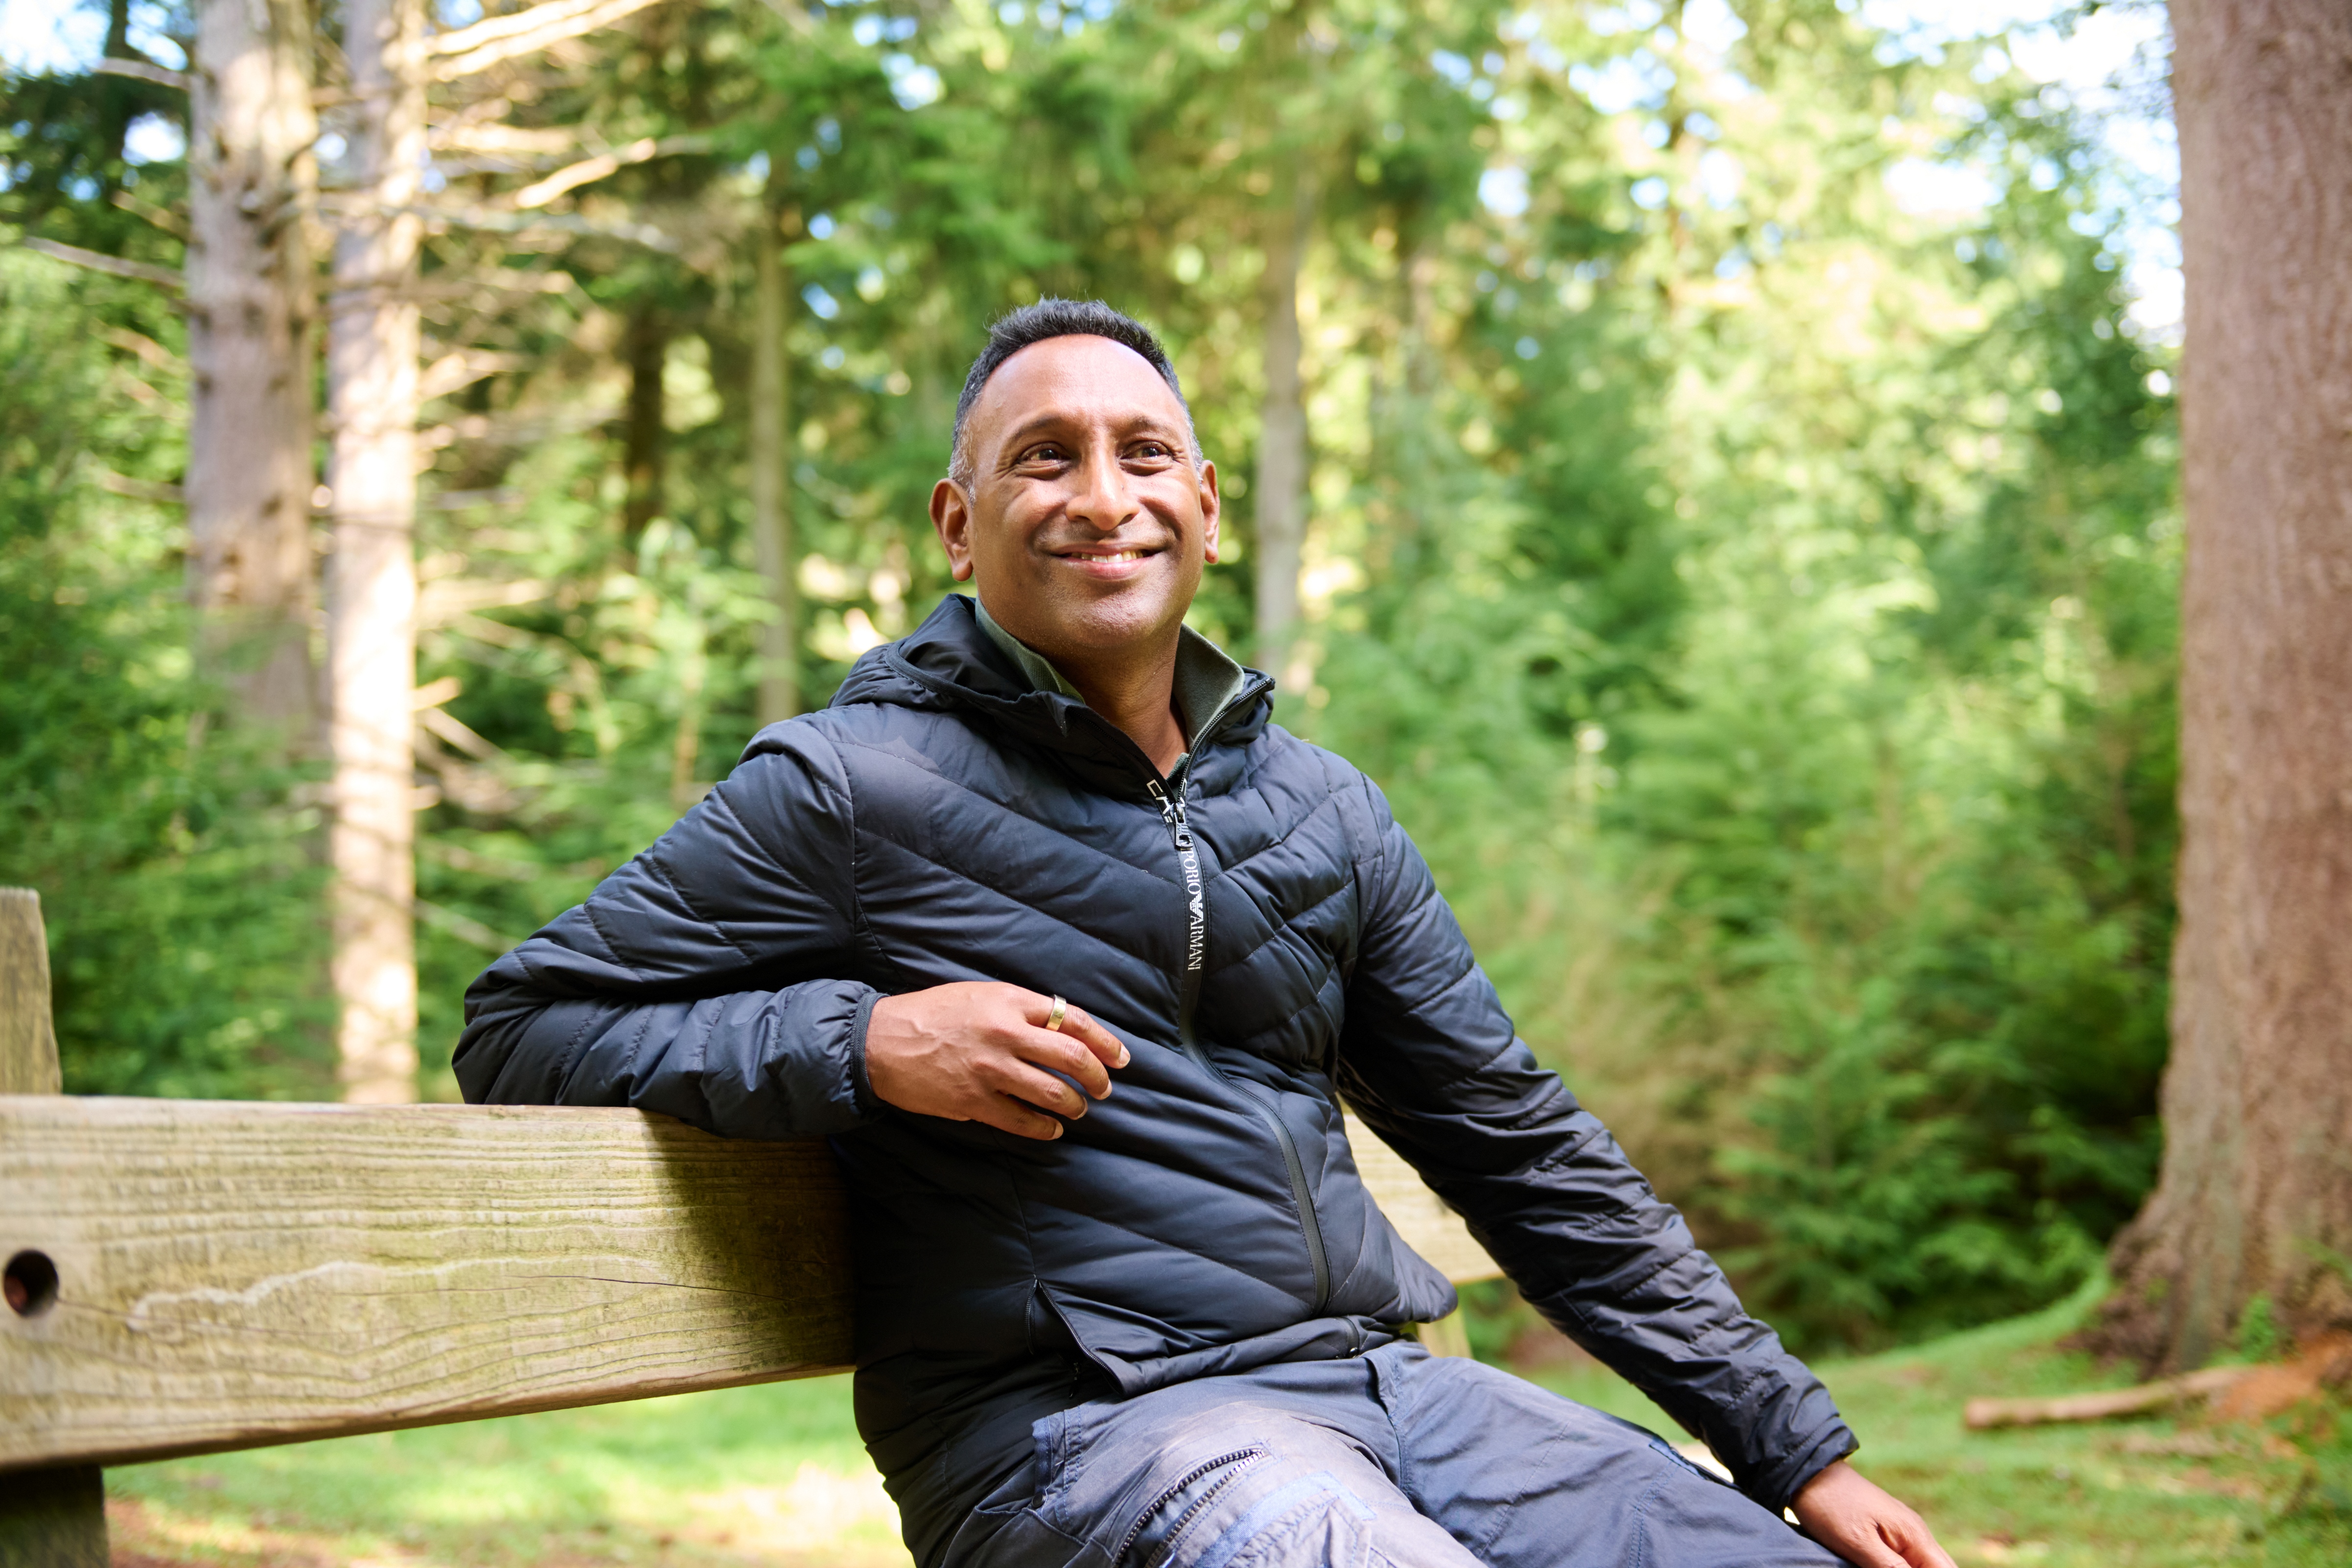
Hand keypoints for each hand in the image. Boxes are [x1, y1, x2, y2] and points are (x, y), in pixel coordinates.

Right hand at [865, 982, 1129, 1139]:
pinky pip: (1023, 1120)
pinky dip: (1045, 1128)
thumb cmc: (931, 1013)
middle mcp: (1005, 1034)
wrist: (880, 1042)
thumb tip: (1062, 1028)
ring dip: (1075, 1105)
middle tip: (1105, 1088)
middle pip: (1073, 1057)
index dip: (1105, 1040)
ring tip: (1079, 1109)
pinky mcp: (974, 1101)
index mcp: (1009, 1002)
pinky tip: (1052, 1129)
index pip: (1073, 1020)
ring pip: (1054, 1093)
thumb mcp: (980, 995)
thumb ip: (1020, 1009)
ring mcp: (991, 1070)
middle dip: (1098, 1077)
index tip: (1120, 1057)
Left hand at [1790, 1460, 1955, 1567]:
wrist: (1809, 1473)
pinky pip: (1908, 1559)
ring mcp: (1903, 1531)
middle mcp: (1916, 1532)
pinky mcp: (1888, 1532)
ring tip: (1879, 1566)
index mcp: (1915, 1534)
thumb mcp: (1858, 1542)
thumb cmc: (1830, 1506)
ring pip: (1924, 1564)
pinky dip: (1905, 1567)